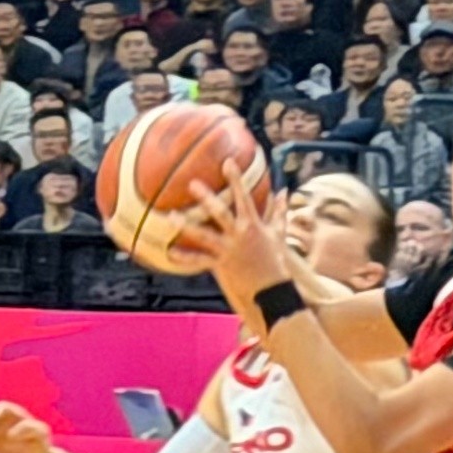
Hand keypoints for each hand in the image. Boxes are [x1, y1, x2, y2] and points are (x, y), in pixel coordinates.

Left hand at [161, 179, 289, 318]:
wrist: (273, 291)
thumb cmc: (274, 260)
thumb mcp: (279, 234)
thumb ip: (279, 212)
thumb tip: (284, 191)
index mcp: (253, 225)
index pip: (244, 197)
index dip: (235, 179)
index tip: (227, 162)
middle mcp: (239, 235)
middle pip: (221, 213)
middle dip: (207, 198)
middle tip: (192, 184)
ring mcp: (228, 250)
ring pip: (204, 236)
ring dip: (186, 226)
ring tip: (170, 216)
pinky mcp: (220, 265)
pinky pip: (199, 260)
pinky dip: (184, 257)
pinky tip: (169, 252)